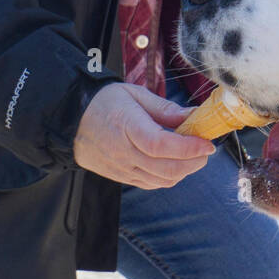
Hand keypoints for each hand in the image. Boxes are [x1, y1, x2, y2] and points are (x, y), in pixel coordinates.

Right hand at [73, 81, 213, 188]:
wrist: (72, 122)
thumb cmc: (105, 103)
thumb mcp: (135, 94)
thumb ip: (165, 108)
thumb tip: (195, 116)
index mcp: (126, 126)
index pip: (161, 145)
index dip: (188, 148)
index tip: (207, 143)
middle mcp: (123, 153)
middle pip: (166, 168)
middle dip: (194, 162)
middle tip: (206, 149)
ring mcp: (122, 169)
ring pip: (162, 180)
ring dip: (185, 171)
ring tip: (194, 155)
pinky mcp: (122, 178)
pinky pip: (152, 184)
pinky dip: (169, 177)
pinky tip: (176, 163)